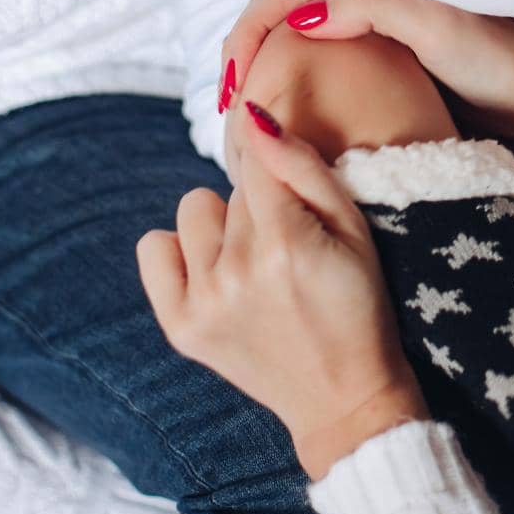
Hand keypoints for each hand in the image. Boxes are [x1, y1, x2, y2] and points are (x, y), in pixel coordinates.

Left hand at [136, 101, 426, 479]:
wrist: (343, 396)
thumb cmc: (359, 306)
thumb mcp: (356, 230)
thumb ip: (304, 166)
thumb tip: (253, 116)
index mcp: (284, 244)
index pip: (257, 161)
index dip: (281, 175)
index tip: (296, 202)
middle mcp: (235, 272)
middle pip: (232, 189)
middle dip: (261, 205)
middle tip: (290, 248)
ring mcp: (203, 302)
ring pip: (193, 209)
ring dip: (222, 227)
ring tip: (255, 261)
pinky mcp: (180, 327)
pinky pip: (154, 247)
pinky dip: (181, 251)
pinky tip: (216, 271)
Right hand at [217, 0, 513, 148]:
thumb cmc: (493, 55)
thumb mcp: (433, 26)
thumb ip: (369, 7)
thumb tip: (300, 20)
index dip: (248, 35)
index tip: (234, 87)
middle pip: (275, 11)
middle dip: (241, 50)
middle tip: (225, 105)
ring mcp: (365, 24)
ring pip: (287, 36)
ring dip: (256, 67)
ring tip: (237, 113)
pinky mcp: (374, 55)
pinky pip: (311, 61)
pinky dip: (282, 81)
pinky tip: (276, 112)